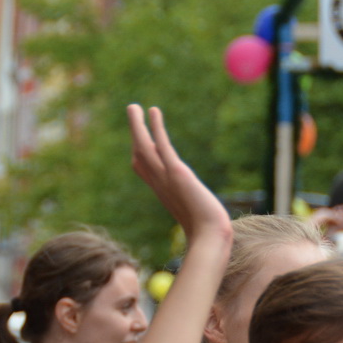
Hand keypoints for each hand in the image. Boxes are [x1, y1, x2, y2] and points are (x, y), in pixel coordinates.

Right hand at [127, 105, 231, 240]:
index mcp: (164, 194)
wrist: (210, 236)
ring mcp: (166, 178)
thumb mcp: (197, 220)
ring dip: (137, 125)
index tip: (137, 143)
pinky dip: (156, 127)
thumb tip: (203, 217)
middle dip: (135, 132)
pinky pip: (162, 146)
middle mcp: (160, 184)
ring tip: (133, 106)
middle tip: (132, 110)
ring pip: (144, 147)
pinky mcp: (177, 173)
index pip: (145, 171)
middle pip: (139, 154)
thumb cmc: (207, 234)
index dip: (139, 156)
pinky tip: (154, 111)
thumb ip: (195, 213)